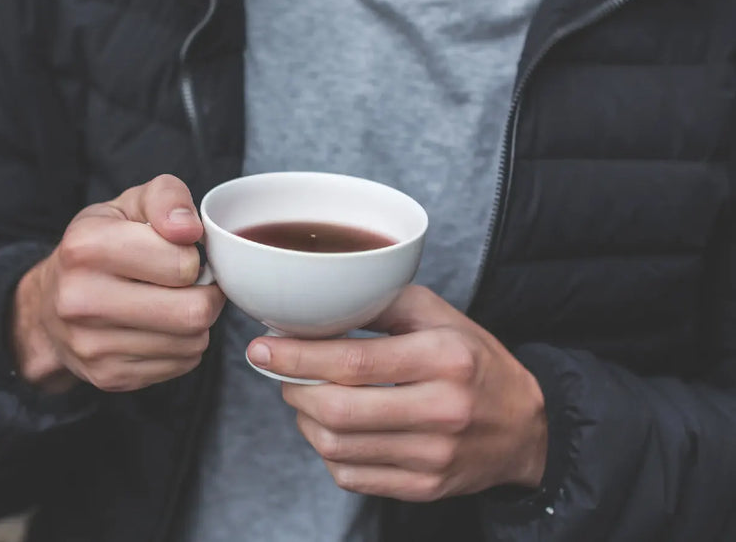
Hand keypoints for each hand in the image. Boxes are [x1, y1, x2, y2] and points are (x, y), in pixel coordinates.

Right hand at [12, 175, 224, 393]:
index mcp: (86, 247)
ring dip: (196, 323)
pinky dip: (183, 346)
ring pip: (192, 342)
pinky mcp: (108, 376)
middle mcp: (81, 300)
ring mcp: (92, 345)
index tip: (179, 254)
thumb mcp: (129, 205)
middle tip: (192, 284)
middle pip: (193, 312)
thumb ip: (167, 198)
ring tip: (173, 303)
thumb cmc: (100, 245)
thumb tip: (189, 229)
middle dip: (206, 295)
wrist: (49, 306)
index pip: (182, 264)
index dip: (193, 258)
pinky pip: (181, 365)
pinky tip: (159, 328)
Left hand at [247, 285, 546, 500]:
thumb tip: (316, 300)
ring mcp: (434, 456)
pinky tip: (335, 428)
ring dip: (304, 419)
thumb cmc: (474, 362)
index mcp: (446, 358)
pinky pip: (350, 476)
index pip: (353, 361)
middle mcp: (443, 410)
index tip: (262, 348)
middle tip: (284, 372)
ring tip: (309, 396)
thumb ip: (381, 301)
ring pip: (335, 446)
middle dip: (292, 387)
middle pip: (336, 409)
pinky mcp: (424, 488)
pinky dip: (328, 450)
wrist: (526, 428)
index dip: (296, 355)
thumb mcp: (441, 316)